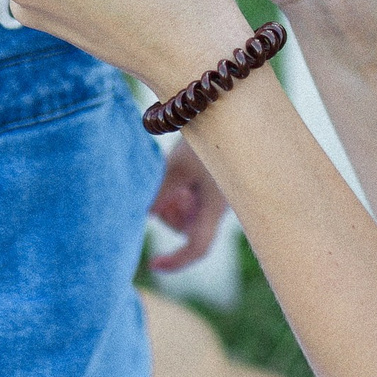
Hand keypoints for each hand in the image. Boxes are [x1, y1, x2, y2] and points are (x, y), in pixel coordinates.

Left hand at [147, 140, 229, 271]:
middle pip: (186, 227)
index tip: (153, 265)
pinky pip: (192, 197)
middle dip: (170, 213)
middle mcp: (218, 206)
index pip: (197, 247)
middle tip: (170, 187)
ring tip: (176, 172)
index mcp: (214, 207)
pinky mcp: (215, 183)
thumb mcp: (178, 165)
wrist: (230, 111)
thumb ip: (161, 194)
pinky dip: (180, 189)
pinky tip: (181, 167)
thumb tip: (147, 216)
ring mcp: (218, 195)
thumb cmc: (209, 135)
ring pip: (187, 212)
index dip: (177, 261)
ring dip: (174, 199)